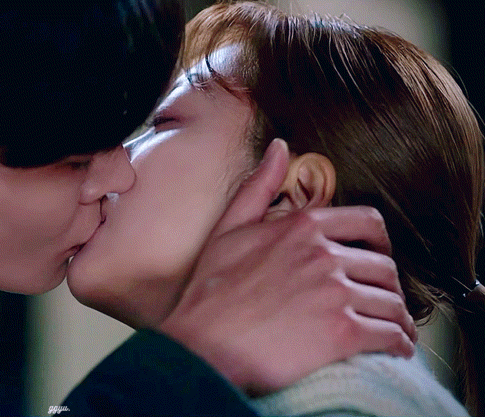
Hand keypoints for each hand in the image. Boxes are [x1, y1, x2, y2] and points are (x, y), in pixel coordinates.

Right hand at [156, 139, 416, 395]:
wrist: (201, 346)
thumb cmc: (209, 293)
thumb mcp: (227, 230)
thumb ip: (257, 187)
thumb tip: (279, 146)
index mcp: (301, 227)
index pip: (366, 223)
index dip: (379, 243)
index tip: (376, 258)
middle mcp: (324, 256)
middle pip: (383, 267)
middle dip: (387, 286)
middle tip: (382, 301)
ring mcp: (335, 294)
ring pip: (390, 301)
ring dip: (397, 318)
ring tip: (392, 329)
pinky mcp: (342, 333)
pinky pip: (389, 334)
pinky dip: (399, 343)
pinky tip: (395, 349)